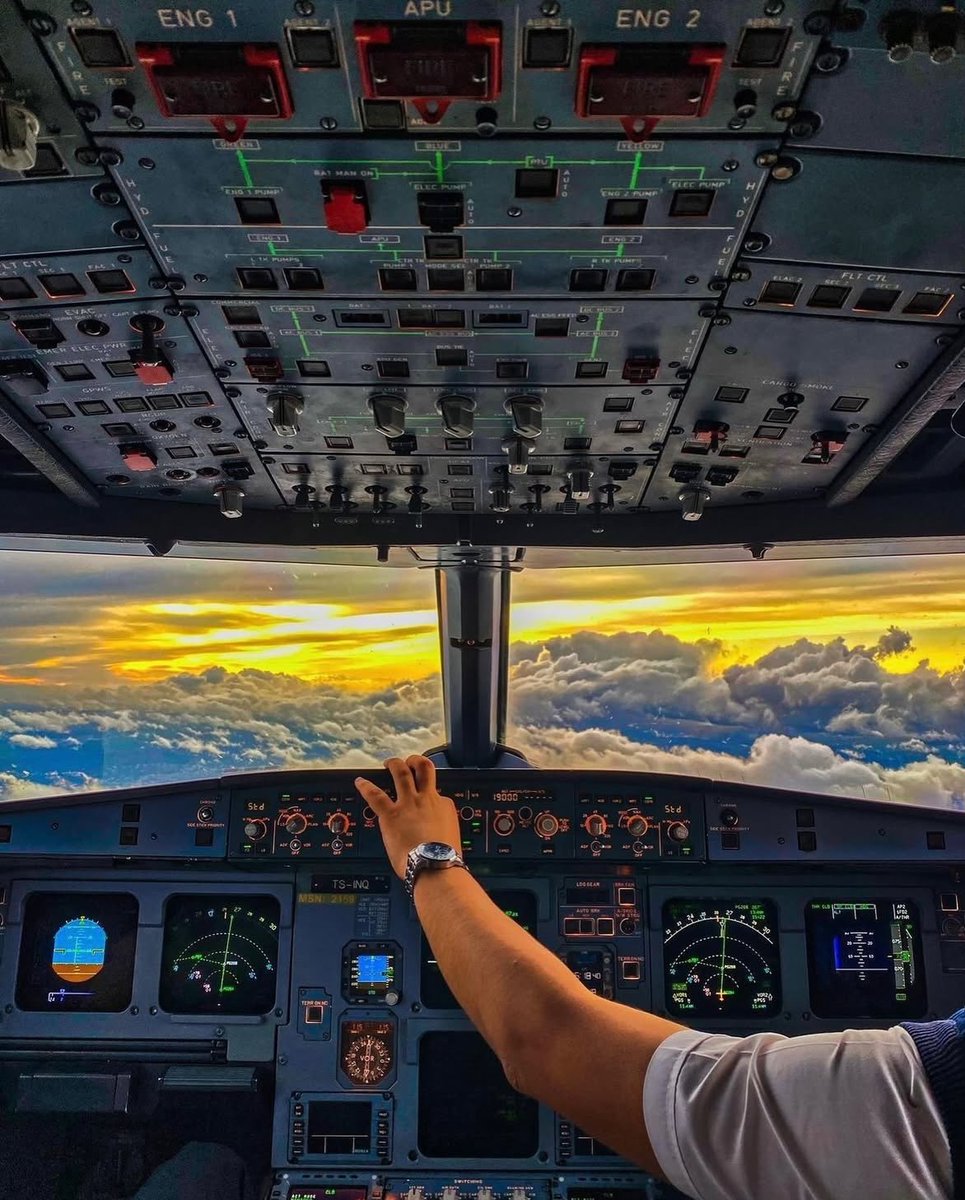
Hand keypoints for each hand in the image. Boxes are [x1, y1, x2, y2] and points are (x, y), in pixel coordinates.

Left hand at [355, 755, 462, 880]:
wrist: (435, 865)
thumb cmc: (444, 860)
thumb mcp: (452, 839)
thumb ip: (442, 831)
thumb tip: (436, 836)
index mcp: (444, 807)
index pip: (437, 794)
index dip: (431, 795)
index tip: (427, 802)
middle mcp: (427, 799)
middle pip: (423, 769)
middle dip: (416, 761)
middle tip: (411, 761)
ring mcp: (408, 804)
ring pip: (402, 773)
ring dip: (395, 764)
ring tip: (390, 762)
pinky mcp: (391, 814)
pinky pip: (375, 795)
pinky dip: (366, 787)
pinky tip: (360, 782)